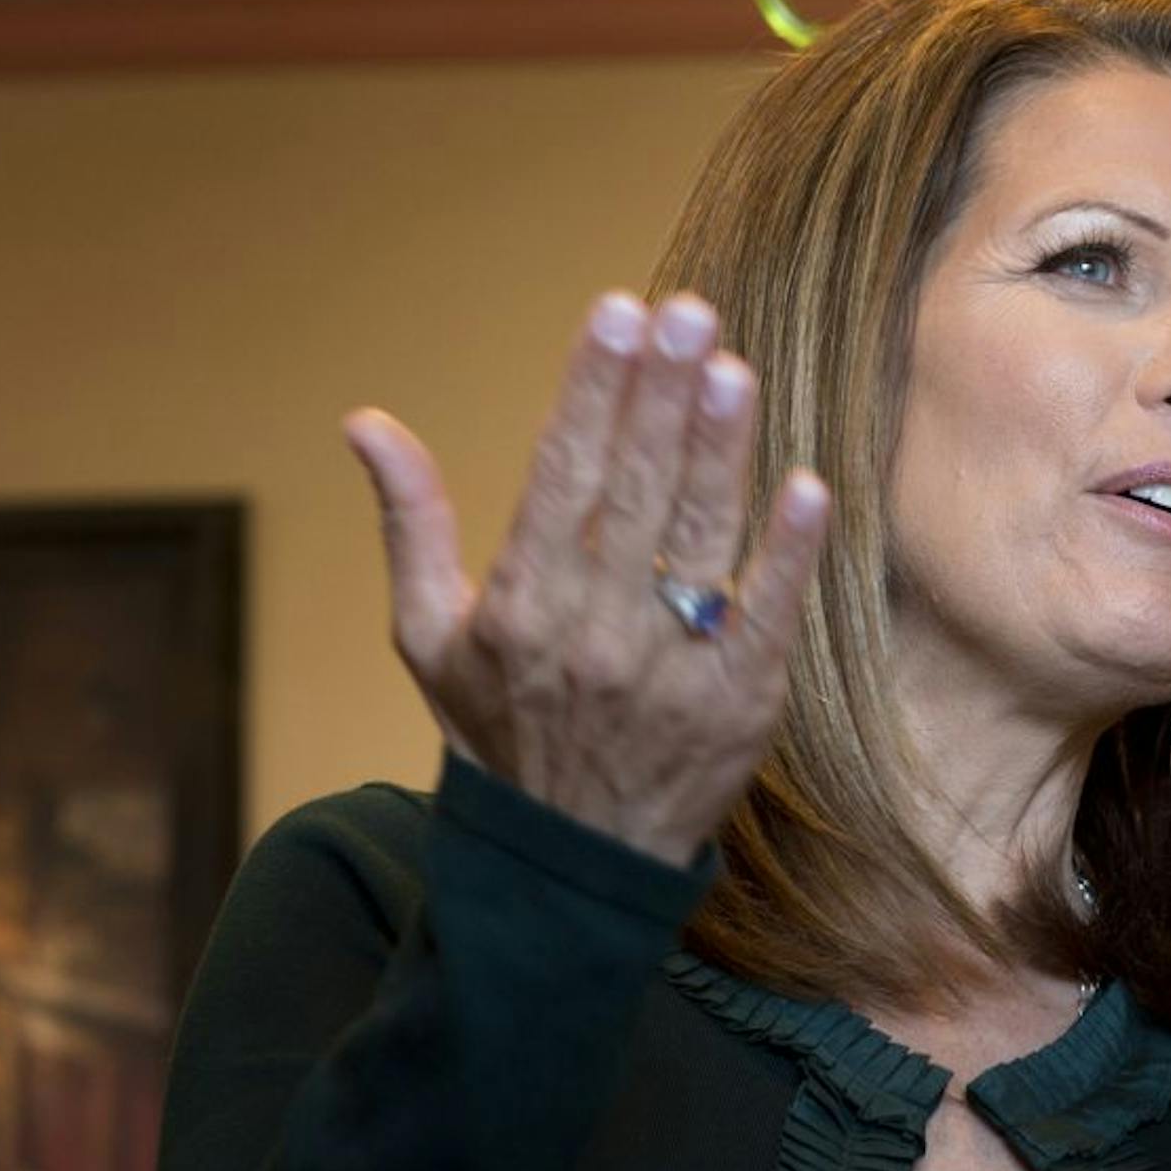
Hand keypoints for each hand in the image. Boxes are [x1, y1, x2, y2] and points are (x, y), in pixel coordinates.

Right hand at [344, 292, 830, 865]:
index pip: (560, 477)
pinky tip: (806, 485)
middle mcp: (592, 636)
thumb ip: (410, 524)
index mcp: (519, 608)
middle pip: (634, 494)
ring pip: (699, 541)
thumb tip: (365, 421)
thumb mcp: (431, 637)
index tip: (617, 313)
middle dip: (660, 396)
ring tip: (732, 369)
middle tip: (689, 310)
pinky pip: (767, 618)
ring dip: (719, 451)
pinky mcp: (738, 704)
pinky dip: (788, 555)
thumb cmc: (501, 728)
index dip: (592, 391)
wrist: (572, 861)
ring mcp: (670, 672)